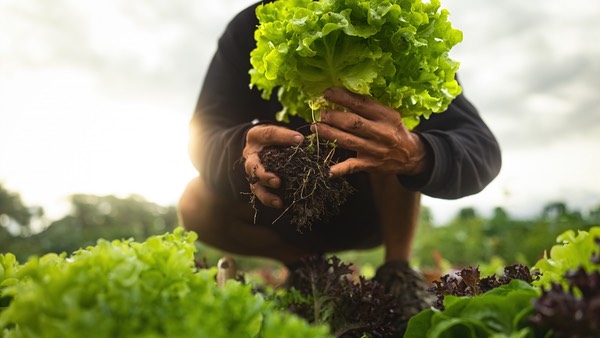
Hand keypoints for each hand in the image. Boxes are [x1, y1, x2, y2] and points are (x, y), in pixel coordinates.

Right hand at [243, 124, 303, 207]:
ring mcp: (252, 172)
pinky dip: (269, 200)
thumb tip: (300, 140)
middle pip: (253, 166)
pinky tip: (281, 204)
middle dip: (264, 176)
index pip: (268, 135)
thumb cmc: (272, 139)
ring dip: (266, 194)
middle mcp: (250, 156)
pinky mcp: (257, 183)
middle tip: (277, 182)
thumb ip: (287, 136)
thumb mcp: (278, 132)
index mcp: (256, 137)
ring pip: (255, 185)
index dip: (283, 137)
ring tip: (278, 201)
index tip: (299, 140)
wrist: (261, 146)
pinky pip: (261, 193)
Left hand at [311, 87, 430, 177]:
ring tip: (316, 128)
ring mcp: (375, 150)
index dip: (342, 97)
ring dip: (329, 134)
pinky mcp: (370, 165)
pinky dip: (340, 169)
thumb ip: (369, 108)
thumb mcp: (388, 114)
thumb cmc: (394, 130)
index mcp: (386, 115)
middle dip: (333, 117)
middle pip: (353, 123)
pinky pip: (353, 166)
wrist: (411, 155)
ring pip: (348, 141)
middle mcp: (381, 132)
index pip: (361, 103)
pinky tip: (328, 170)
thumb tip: (342, 96)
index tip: (327, 93)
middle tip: (320, 113)